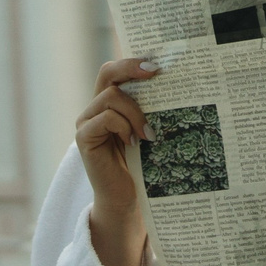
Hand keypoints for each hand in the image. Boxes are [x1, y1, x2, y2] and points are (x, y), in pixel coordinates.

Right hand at [80, 58, 156, 265]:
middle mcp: (95, 108)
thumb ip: (154, 111)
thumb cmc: (144, 169)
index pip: (116, 71)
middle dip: (131, 68)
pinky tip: (136, 143)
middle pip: (107, 72)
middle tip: (156, 74)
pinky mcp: (84, 138)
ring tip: (149, 134)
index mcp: (111, 104)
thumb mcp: (151, 134)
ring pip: (110, 97)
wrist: (127, 203)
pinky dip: (123, 126)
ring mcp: (87, 123)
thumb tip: (181, 85)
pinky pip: (104, 118)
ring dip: (135, 111)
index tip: (160, 62)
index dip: (134, 61)